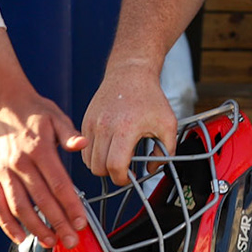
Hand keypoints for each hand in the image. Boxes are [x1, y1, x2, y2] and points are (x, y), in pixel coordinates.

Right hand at [0, 88, 88, 246]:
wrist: (3, 103)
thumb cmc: (34, 111)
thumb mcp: (57, 116)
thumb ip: (70, 134)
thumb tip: (83, 144)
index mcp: (39, 148)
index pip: (58, 184)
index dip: (70, 206)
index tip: (81, 222)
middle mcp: (20, 162)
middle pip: (41, 200)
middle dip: (57, 223)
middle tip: (70, 240)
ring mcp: (3, 171)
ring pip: (19, 207)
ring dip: (35, 228)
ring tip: (50, 242)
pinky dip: (7, 224)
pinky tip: (20, 237)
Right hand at [81, 62, 176, 184]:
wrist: (131, 72)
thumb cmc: (150, 97)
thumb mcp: (168, 123)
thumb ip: (166, 150)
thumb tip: (152, 168)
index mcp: (125, 129)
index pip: (115, 166)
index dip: (123, 178)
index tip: (131, 175)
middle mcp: (105, 127)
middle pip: (98, 167)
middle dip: (111, 173)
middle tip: (124, 166)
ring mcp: (92, 123)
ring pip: (87, 160)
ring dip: (100, 164)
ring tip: (115, 156)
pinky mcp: (85, 120)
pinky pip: (83, 148)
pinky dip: (93, 153)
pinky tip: (108, 147)